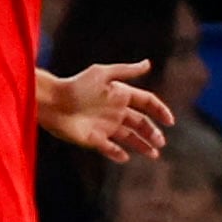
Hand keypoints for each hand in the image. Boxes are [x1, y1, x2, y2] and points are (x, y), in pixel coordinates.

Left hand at [39, 60, 172, 163]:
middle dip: (153, 133)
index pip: (147, 103)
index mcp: (120, 95)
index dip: (160, 110)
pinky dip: (118, 154)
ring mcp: (105, 126)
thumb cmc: (76, 85)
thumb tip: (148, 63)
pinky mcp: (94, 139)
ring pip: (129, 138)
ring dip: (142, 146)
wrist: (52, 102)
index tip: (169, 121)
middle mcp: (115, 111)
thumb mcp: (102, 74)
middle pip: (141, 123)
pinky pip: (110, 149)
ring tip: (154, 154)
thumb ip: (126, 71)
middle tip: (161, 142)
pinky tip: (126, 157)